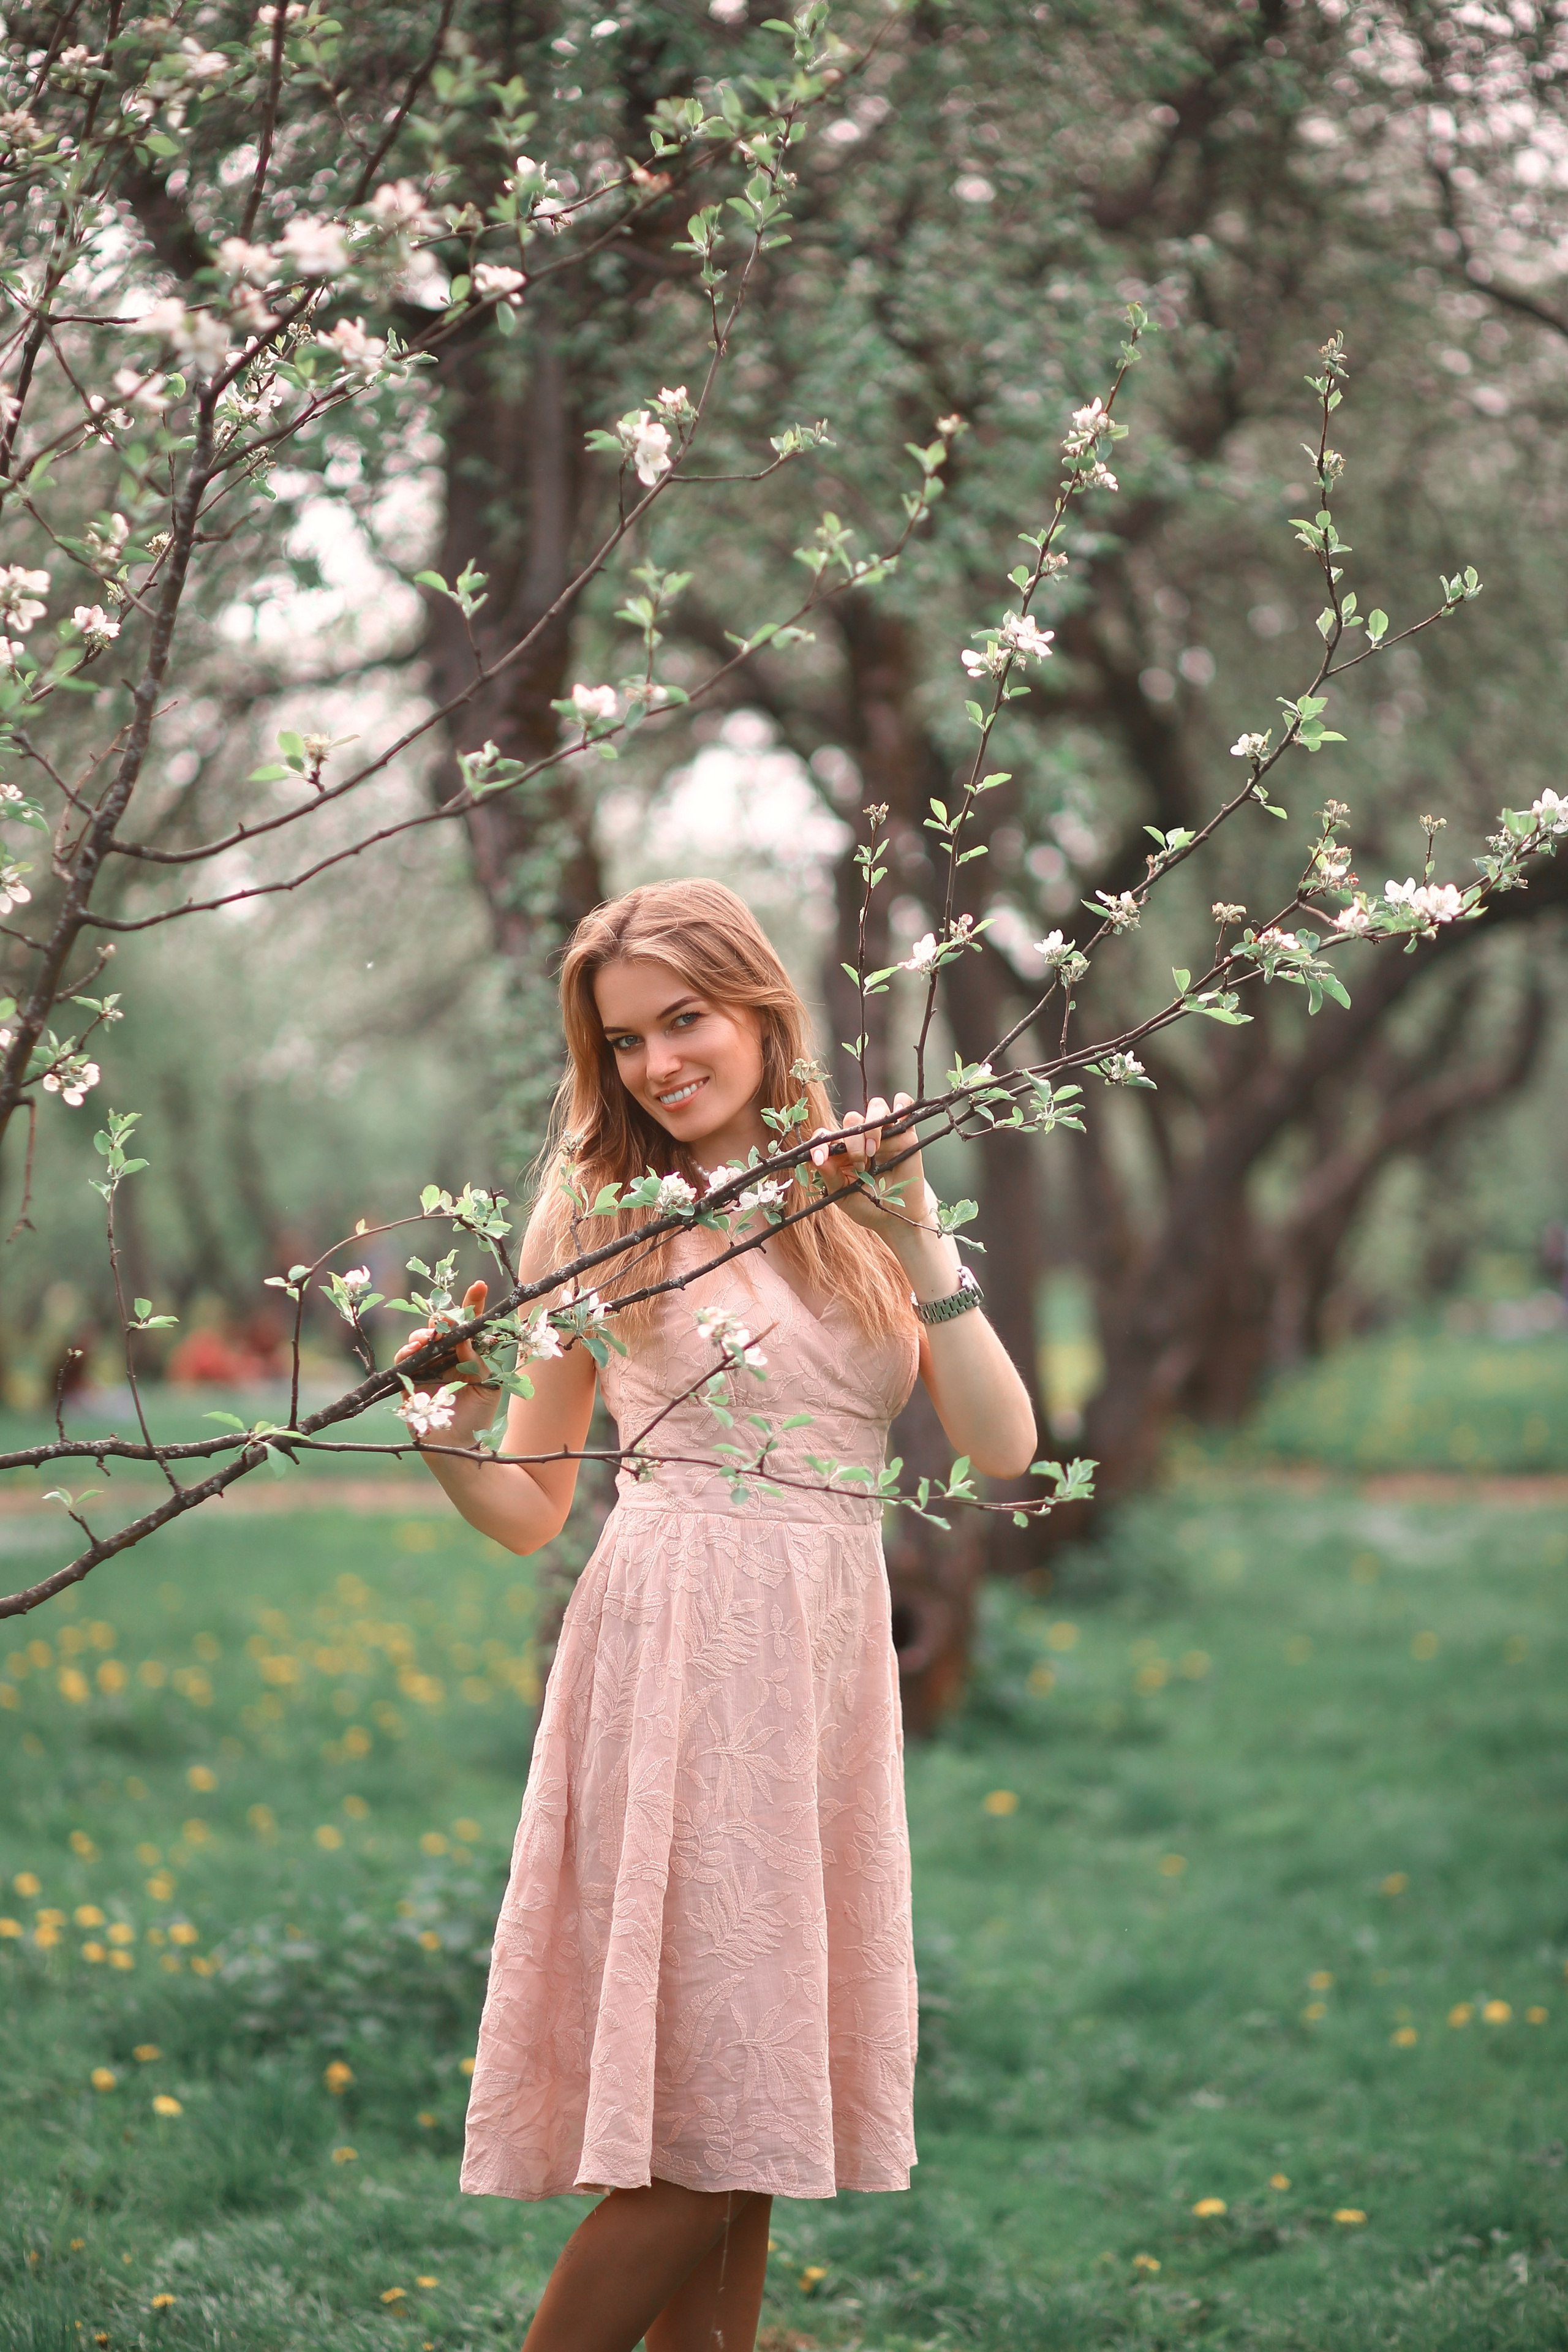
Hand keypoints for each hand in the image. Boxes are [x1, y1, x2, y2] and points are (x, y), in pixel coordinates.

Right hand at [393, 1279, 499, 1444]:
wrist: (459, 1446)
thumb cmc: (477, 1416)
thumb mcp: (487, 1386)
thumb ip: (478, 1362)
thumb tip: (466, 1339)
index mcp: (467, 1354)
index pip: (469, 1324)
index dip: (472, 1303)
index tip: (479, 1285)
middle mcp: (445, 1356)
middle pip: (441, 1326)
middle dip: (442, 1318)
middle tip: (445, 1319)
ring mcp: (426, 1366)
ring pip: (420, 1338)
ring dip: (423, 1333)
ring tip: (428, 1337)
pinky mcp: (409, 1380)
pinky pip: (403, 1359)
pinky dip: (407, 1350)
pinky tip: (415, 1348)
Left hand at [807, 1092, 929, 1243]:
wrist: (895, 1218)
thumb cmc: (866, 1205)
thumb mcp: (843, 1195)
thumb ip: (829, 1176)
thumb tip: (816, 1158)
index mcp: (841, 1150)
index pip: (827, 1135)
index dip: (820, 1142)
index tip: (820, 1157)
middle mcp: (861, 1138)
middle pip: (852, 1119)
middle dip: (853, 1141)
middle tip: (859, 1163)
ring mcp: (884, 1134)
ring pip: (876, 1107)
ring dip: (872, 1127)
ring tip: (873, 1151)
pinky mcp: (905, 1134)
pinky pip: (903, 1105)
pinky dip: (900, 1103)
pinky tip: (897, 1113)